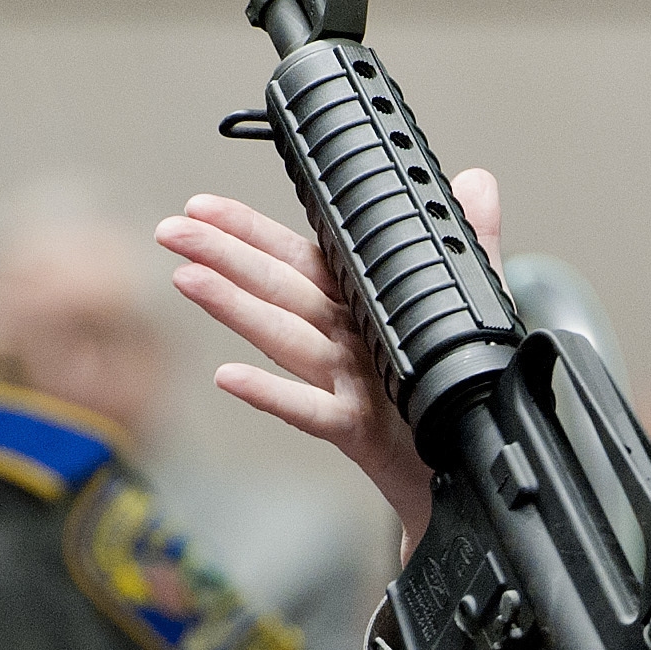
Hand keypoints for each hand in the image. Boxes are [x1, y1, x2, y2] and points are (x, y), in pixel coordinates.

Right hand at [157, 171, 507, 555]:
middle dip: (223, 257)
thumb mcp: (470, 308)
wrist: (462, 467)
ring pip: (284, 337)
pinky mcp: (358, 428)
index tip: (204, 207)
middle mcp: (343, 341)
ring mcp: (345, 383)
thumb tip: (476, 182)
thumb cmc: (450, 393)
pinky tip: (230, 377)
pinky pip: (310, 409)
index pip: (299, 258)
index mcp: (360, 308)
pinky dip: (271, 393)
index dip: (251, 230)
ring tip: (189, 279)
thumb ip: (471, 244)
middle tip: (174, 231)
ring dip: (235, 309)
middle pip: (277, 290)